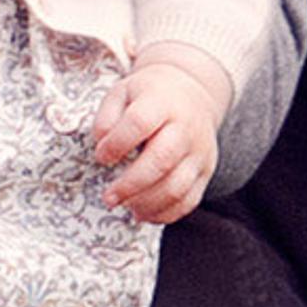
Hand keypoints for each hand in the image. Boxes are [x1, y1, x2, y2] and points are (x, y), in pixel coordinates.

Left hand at [94, 45, 231, 225]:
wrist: (193, 94)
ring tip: (125, 206)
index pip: (139, 122)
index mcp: (162, 101)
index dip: (117, 143)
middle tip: (109, 197)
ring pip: (177, 186)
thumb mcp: (123, 92)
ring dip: (147, 203)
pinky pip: (189, 200)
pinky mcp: (206, 171)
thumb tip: (102, 145)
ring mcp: (199, 152)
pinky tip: (144, 213)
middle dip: (131, 185)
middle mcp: (186, 127)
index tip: (101, 156)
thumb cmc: (150, 96)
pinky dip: (165, 213)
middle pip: (161, 160)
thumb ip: (107, 117)